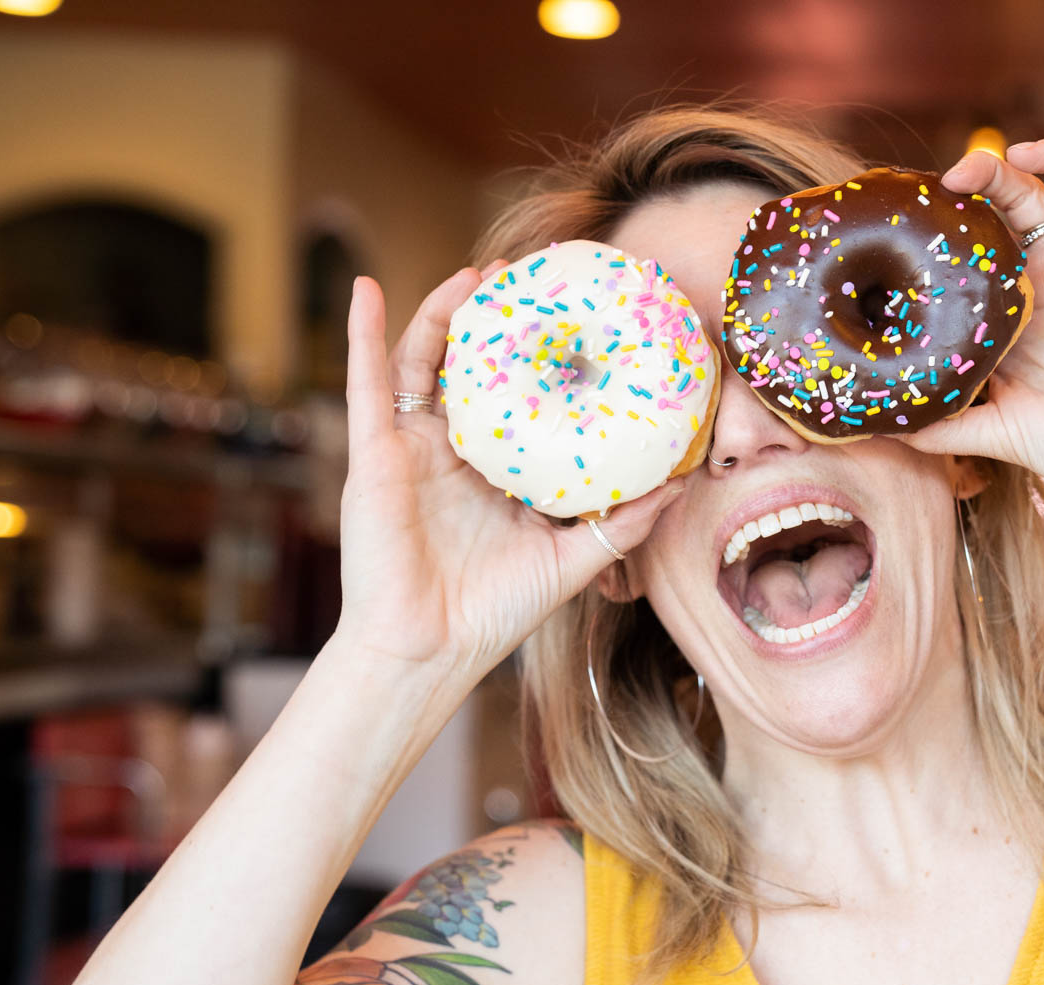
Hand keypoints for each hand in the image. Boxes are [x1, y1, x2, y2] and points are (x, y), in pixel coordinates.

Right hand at [332, 269, 683, 673]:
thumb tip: (683, 483)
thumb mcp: (573, 560)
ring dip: (442, 312)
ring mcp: (411, 450)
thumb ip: (623, 523)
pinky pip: (365, 383)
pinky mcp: (374, 454)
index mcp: (496, 473)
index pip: (520, 400)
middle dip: (496, 321)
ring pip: (422, 363)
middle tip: (528, 277)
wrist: (428, 651)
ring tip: (476, 275)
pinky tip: (364, 288)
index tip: (577, 317)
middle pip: (471, 370)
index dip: (541, 359)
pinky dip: (361, 332)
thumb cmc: (493, 614)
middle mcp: (452, 454)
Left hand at [904, 138, 1043, 500]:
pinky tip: (1027, 149)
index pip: (953, 270)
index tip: (881, 246)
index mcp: (1002, 323)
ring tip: (960, 172)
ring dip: (993, 169)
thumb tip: (882, 429)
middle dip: (950, 204)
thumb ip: (943, 428)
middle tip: (916, 203)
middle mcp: (1031, 287)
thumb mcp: (995, 434)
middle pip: (984, 223)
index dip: (921, 251)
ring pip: (1028, 193)